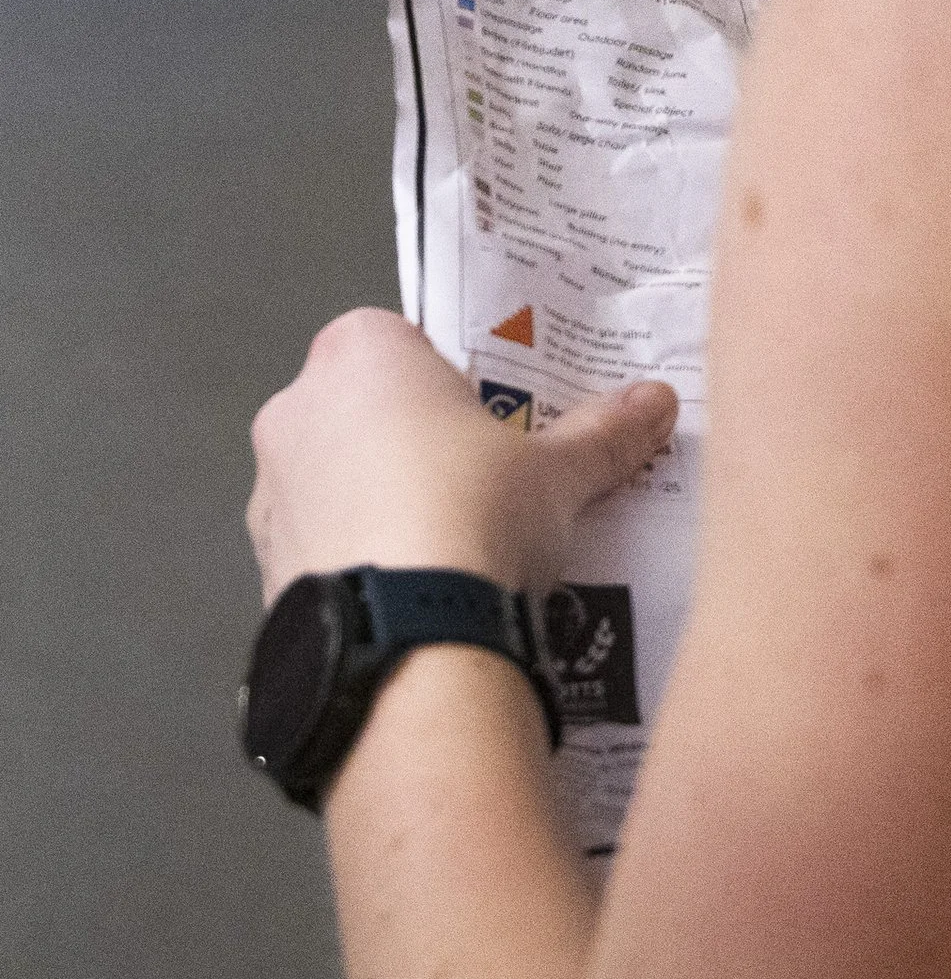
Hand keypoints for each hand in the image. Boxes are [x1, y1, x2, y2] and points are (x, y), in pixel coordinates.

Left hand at [247, 311, 677, 606]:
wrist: (403, 637)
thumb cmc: (474, 511)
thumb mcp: (560, 470)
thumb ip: (604, 431)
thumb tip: (658, 401)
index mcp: (361, 352)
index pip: (406, 340)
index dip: (454, 380)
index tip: (498, 419)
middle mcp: (297, 407)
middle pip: (368, 408)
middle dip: (419, 442)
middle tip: (488, 480)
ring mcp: (269, 490)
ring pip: (339, 479)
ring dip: (386, 503)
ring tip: (458, 548)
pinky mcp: (264, 565)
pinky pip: (325, 545)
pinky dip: (364, 559)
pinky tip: (419, 593)